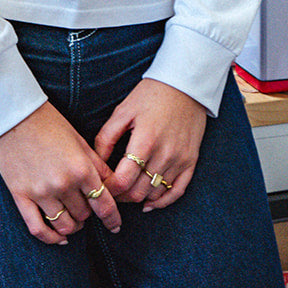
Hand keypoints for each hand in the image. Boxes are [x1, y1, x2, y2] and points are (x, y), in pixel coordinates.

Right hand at [0, 101, 121, 244]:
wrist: (13, 114)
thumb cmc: (48, 122)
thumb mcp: (79, 139)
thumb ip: (97, 164)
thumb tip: (113, 183)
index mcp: (81, 168)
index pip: (104, 204)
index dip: (112, 219)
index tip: (115, 226)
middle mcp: (63, 183)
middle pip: (84, 215)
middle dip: (88, 214)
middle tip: (85, 206)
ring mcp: (41, 192)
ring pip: (65, 225)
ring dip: (73, 226)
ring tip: (73, 220)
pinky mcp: (21, 195)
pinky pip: (38, 228)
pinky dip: (51, 238)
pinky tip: (58, 238)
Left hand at [95, 79, 207, 211]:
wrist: (185, 85)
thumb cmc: (150, 95)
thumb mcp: (123, 111)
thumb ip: (106, 137)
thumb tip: (96, 162)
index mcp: (144, 141)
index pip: (123, 180)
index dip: (109, 190)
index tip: (101, 187)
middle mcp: (164, 154)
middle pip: (138, 192)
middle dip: (120, 197)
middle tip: (110, 192)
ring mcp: (179, 160)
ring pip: (155, 194)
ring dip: (138, 198)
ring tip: (126, 193)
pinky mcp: (191, 161)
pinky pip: (177, 191)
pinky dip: (162, 201)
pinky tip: (149, 203)